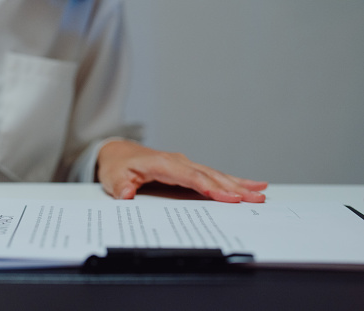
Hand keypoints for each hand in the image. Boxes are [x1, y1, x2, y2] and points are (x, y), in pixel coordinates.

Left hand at [97, 140, 267, 202]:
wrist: (117, 153)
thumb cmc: (117, 166)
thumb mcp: (113, 177)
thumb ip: (120, 186)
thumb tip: (126, 193)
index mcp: (161, 163)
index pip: (190, 177)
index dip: (210, 187)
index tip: (229, 198)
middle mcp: (177, 161)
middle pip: (209, 175)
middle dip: (233, 187)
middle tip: (256, 198)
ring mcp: (184, 164)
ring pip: (215, 174)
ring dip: (238, 184)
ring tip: (261, 192)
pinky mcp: (187, 169)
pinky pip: (212, 175)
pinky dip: (231, 180)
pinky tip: (249, 184)